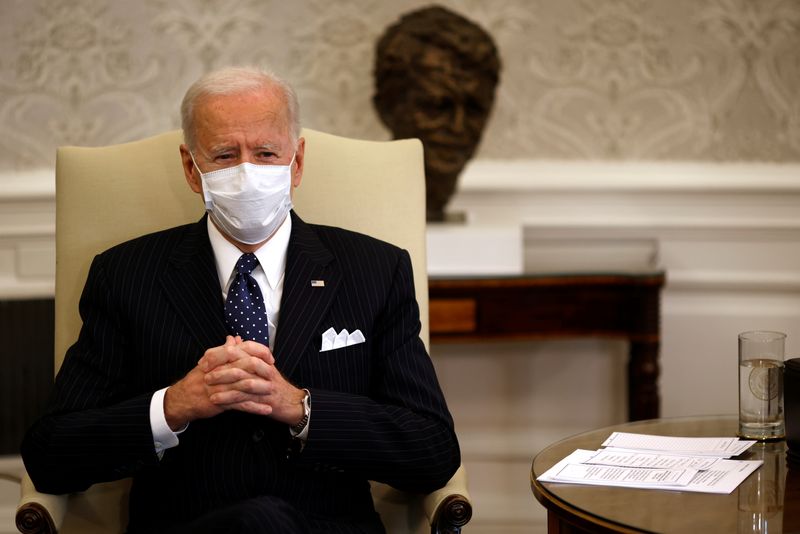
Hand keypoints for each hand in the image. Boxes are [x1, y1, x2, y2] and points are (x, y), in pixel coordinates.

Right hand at [164, 336, 304, 429]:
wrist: (182, 399)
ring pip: (245, 385)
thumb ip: (224, 350)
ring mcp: (219, 386)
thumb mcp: (209, 362)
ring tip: (275, 392)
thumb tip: (234, 338)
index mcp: (217, 358)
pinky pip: (241, 404)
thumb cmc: (198, 379)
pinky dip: (255, 407)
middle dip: (263, 370)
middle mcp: (218, 370)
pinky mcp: (220, 402)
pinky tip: (267, 409)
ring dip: (262, 390)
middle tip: (275, 374)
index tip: (270, 357)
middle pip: (245, 365)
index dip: (258, 351)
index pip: (240, 349)